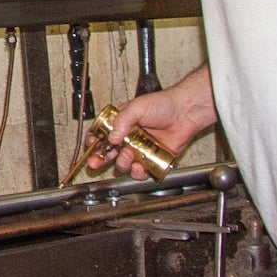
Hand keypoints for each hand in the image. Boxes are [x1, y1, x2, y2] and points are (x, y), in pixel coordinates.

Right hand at [87, 84, 216, 177]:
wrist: (186, 113)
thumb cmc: (164, 104)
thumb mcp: (138, 106)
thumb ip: (122, 120)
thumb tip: (112, 137)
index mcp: (122, 123)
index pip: (102, 134)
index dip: (94, 141)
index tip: (90, 146)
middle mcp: (129, 137)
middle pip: (108, 153)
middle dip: (99, 159)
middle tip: (94, 163)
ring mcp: (139, 149)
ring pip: (123, 163)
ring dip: (122, 163)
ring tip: (129, 154)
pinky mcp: (152, 159)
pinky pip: (141, 171)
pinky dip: (138, 172)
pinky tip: (139, 165)